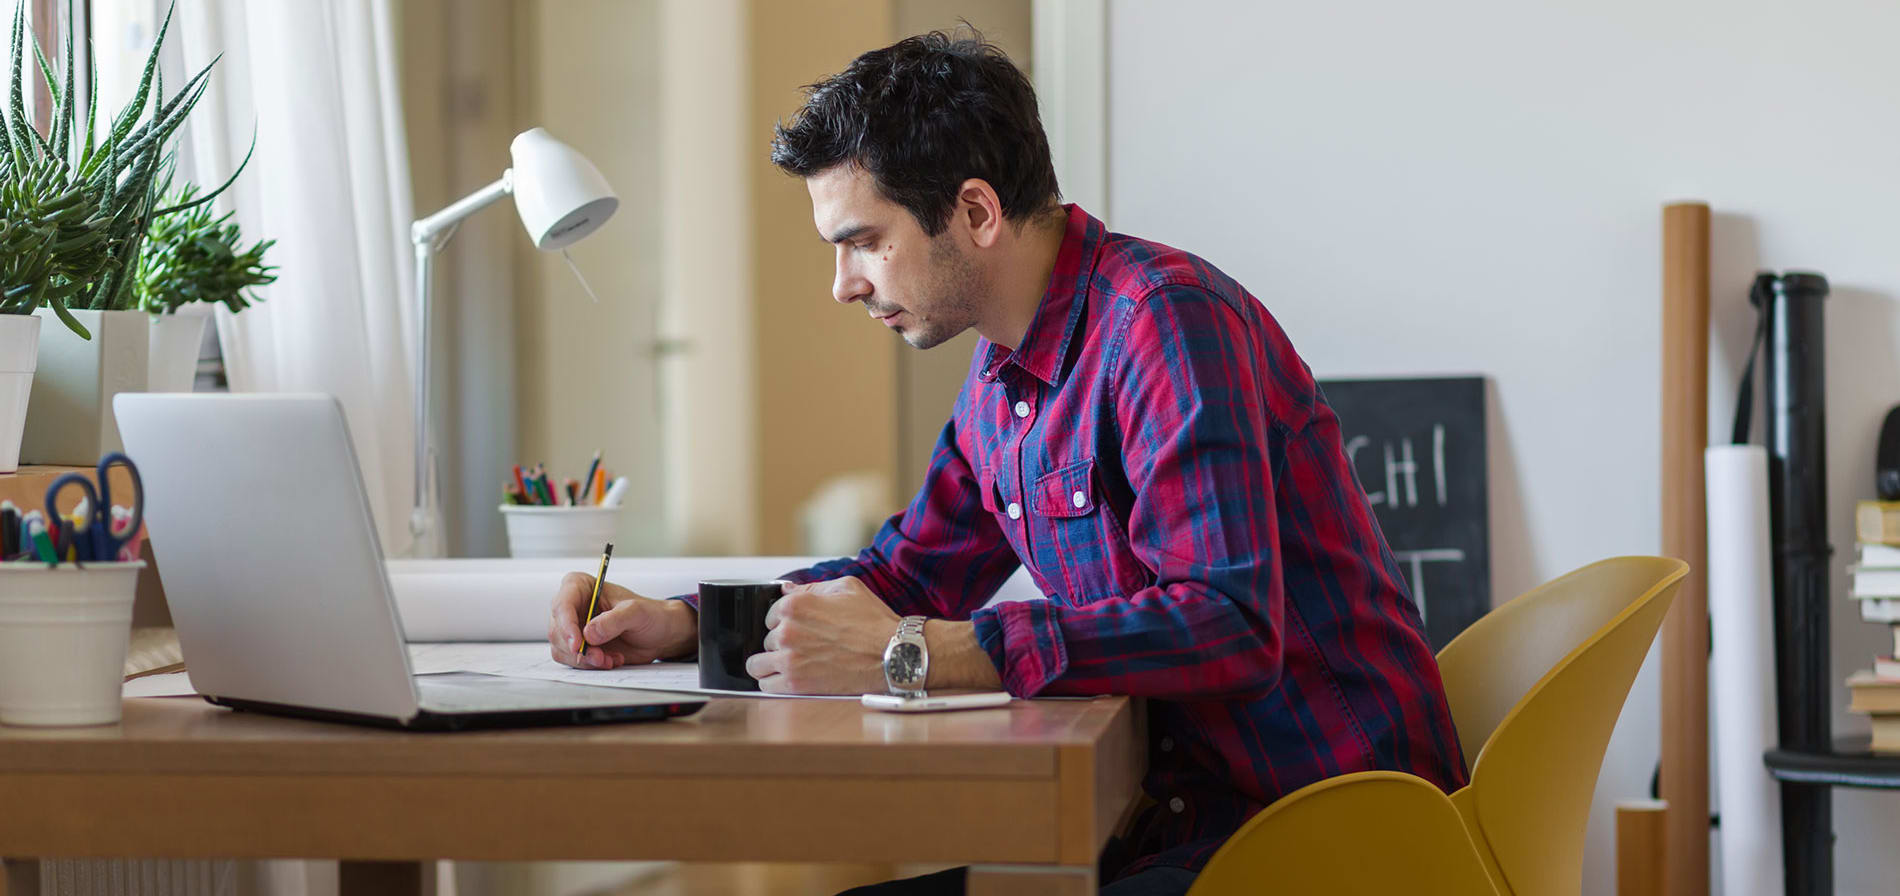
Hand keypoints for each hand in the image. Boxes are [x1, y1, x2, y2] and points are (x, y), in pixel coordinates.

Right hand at [548, 572, 696, 668]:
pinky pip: (572, 661)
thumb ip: (614, 620)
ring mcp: (573, 628)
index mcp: (581, 587)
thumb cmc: (649, 615)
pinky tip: (611, 660)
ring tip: (611, 659)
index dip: (566, 626)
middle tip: (601, 657)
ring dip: (586, 660)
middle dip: (579, 649)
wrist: (660, 634)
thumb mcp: (637, 612)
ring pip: (562, 649)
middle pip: (558, 631)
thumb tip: (589, 633)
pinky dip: (590, 665)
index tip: (578, 644)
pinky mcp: (579, 647)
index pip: (562, 604)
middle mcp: (573, 607)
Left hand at [745, 576, 899, 694]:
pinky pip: (766, 685)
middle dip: (780, 643)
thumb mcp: (847, 588)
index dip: (783, 621)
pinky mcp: (796, 683)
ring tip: (785, 665)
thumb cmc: (874, 623)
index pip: (770, 614)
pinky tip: (787, 679)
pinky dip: (773, 683)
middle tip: (801, 647)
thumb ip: (812, 588)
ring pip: (757, 664)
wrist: (892, 654)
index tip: (795, 628)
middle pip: (766, 639)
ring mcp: (789, 659)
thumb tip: (788, 589)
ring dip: (769, 664)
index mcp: (797, 605)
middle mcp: (788, 631)